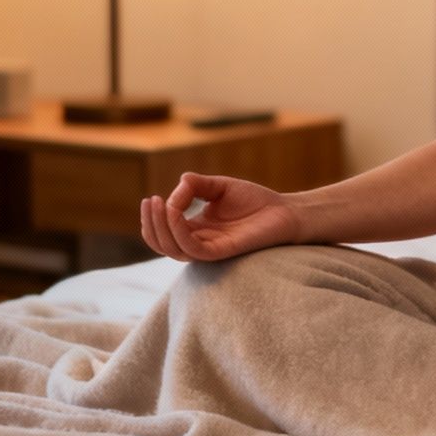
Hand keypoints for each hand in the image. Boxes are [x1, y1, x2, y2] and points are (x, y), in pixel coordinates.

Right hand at [138, 171, 302, 262]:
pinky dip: (179, 232)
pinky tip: (175, 212)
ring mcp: (210, 249)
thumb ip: (197, 185)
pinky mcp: (223, 251)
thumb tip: (179, 183)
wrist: (284, 211)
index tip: (153, 197)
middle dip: (151, 224)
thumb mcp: (220, 186)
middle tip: (151, 201)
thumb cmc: (255, 200)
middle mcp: (199, 242)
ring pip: (174, 250)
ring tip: (160, 204)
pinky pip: (193, 249)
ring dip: (161, 227)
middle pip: (163, 244)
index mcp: (196, 230)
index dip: (153, 219)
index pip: (163, 233)